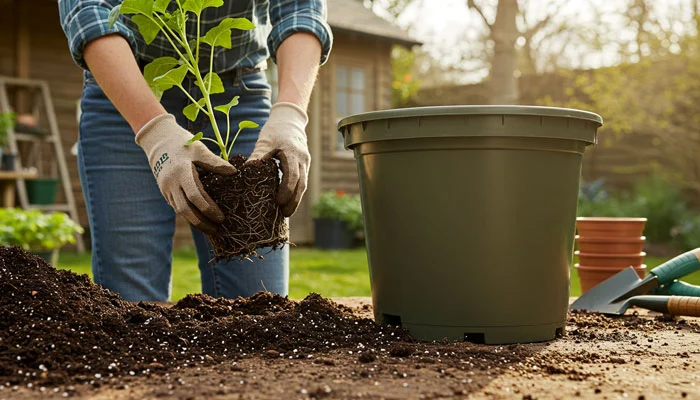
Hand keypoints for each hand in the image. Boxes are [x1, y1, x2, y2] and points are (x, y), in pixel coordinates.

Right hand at [135, 114, 236, 232]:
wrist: (158, 140)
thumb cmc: (182, 143)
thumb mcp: (199, 150)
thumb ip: (215, 163)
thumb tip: (234, 172)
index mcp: (182, 172)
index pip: (195, 196)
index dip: (209, 209)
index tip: (221, 217)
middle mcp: (172, 183)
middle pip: (186, 210)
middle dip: (201, 222)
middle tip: (217, 229)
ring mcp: (166, 189)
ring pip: (180, 211)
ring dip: (195, 222)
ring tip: (211, 229)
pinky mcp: (164, 191)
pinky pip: (177, 207)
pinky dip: (189, 215)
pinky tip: (200, 220)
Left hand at [248, 102, 309, 216]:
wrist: (290, 121)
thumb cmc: (275, 131)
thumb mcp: (265, 142)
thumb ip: (258, 157)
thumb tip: (244, 173)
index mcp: (292, 153)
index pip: (292, 175)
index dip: (286, 190)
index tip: (278, 202)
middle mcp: (302, 159)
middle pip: (301, 184)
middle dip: (294, 201)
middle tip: (284, 215)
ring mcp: (305, 163)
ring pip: (303, 185)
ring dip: (296, 199)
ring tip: (286, 213)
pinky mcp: (304, 166)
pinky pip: (302, 182)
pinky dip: (295, 192)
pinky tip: (287, 202)